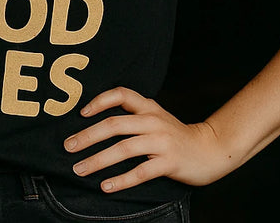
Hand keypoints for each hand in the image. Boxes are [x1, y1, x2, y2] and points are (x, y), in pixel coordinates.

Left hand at [63, 87, 234, 191]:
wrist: (212, 149)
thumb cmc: (176, 135)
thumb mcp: (155, 117)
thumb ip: (132, 115)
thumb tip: (95, 120)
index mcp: (148, 107)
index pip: (120, 94)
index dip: (99, 101)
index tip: (81, 114)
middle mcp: (153, 121)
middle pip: (114, 124)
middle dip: (87, 136)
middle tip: (68, 147)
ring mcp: (162, 142)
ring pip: (123, 149)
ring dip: (98, 160)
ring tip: (80, 169)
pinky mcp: (169, 162)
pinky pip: (141, 172)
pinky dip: (121, 180)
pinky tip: (106, 186)